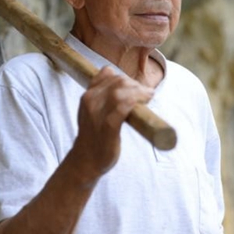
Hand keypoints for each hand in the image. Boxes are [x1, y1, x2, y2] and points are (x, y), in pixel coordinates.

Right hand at [68, 67, 153, 183]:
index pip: (107, 73)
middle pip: (117, 80)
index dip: (124, 77)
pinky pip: (123, 106)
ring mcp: (98, 113)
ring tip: (147, 97)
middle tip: (145, 94)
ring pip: (121, 90)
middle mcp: (90, 101)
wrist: (86, 160)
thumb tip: (119, 80)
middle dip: (134, 84)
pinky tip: (145, 102)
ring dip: (138, 91)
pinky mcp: (108, 126)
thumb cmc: (94, 134)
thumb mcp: (92, 110)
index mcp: (87, 95)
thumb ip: (102, 94)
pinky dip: (136, 100)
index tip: (134, 87)